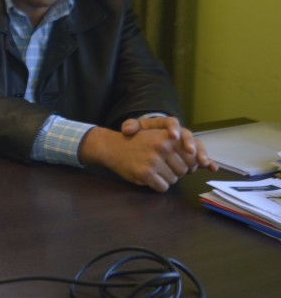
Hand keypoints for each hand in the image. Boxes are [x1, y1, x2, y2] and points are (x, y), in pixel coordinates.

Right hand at [79, 119, 215, 192]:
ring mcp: (153, 160)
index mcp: (168, 136)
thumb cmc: (139, 142)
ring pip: (174, 180)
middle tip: (162, 164)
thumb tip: (212, 167)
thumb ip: (186, 148)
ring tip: (153, 169)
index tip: (183, 162)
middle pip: (184, 170)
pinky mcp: (145, 173)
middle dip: (176, 170)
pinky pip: (163, 187)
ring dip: (166, 178)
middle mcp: (162, 146)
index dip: (190, 162)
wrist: (111, 147)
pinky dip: (157, 185)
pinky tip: (148, 177)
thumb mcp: (162, 137)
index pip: (194, 156)